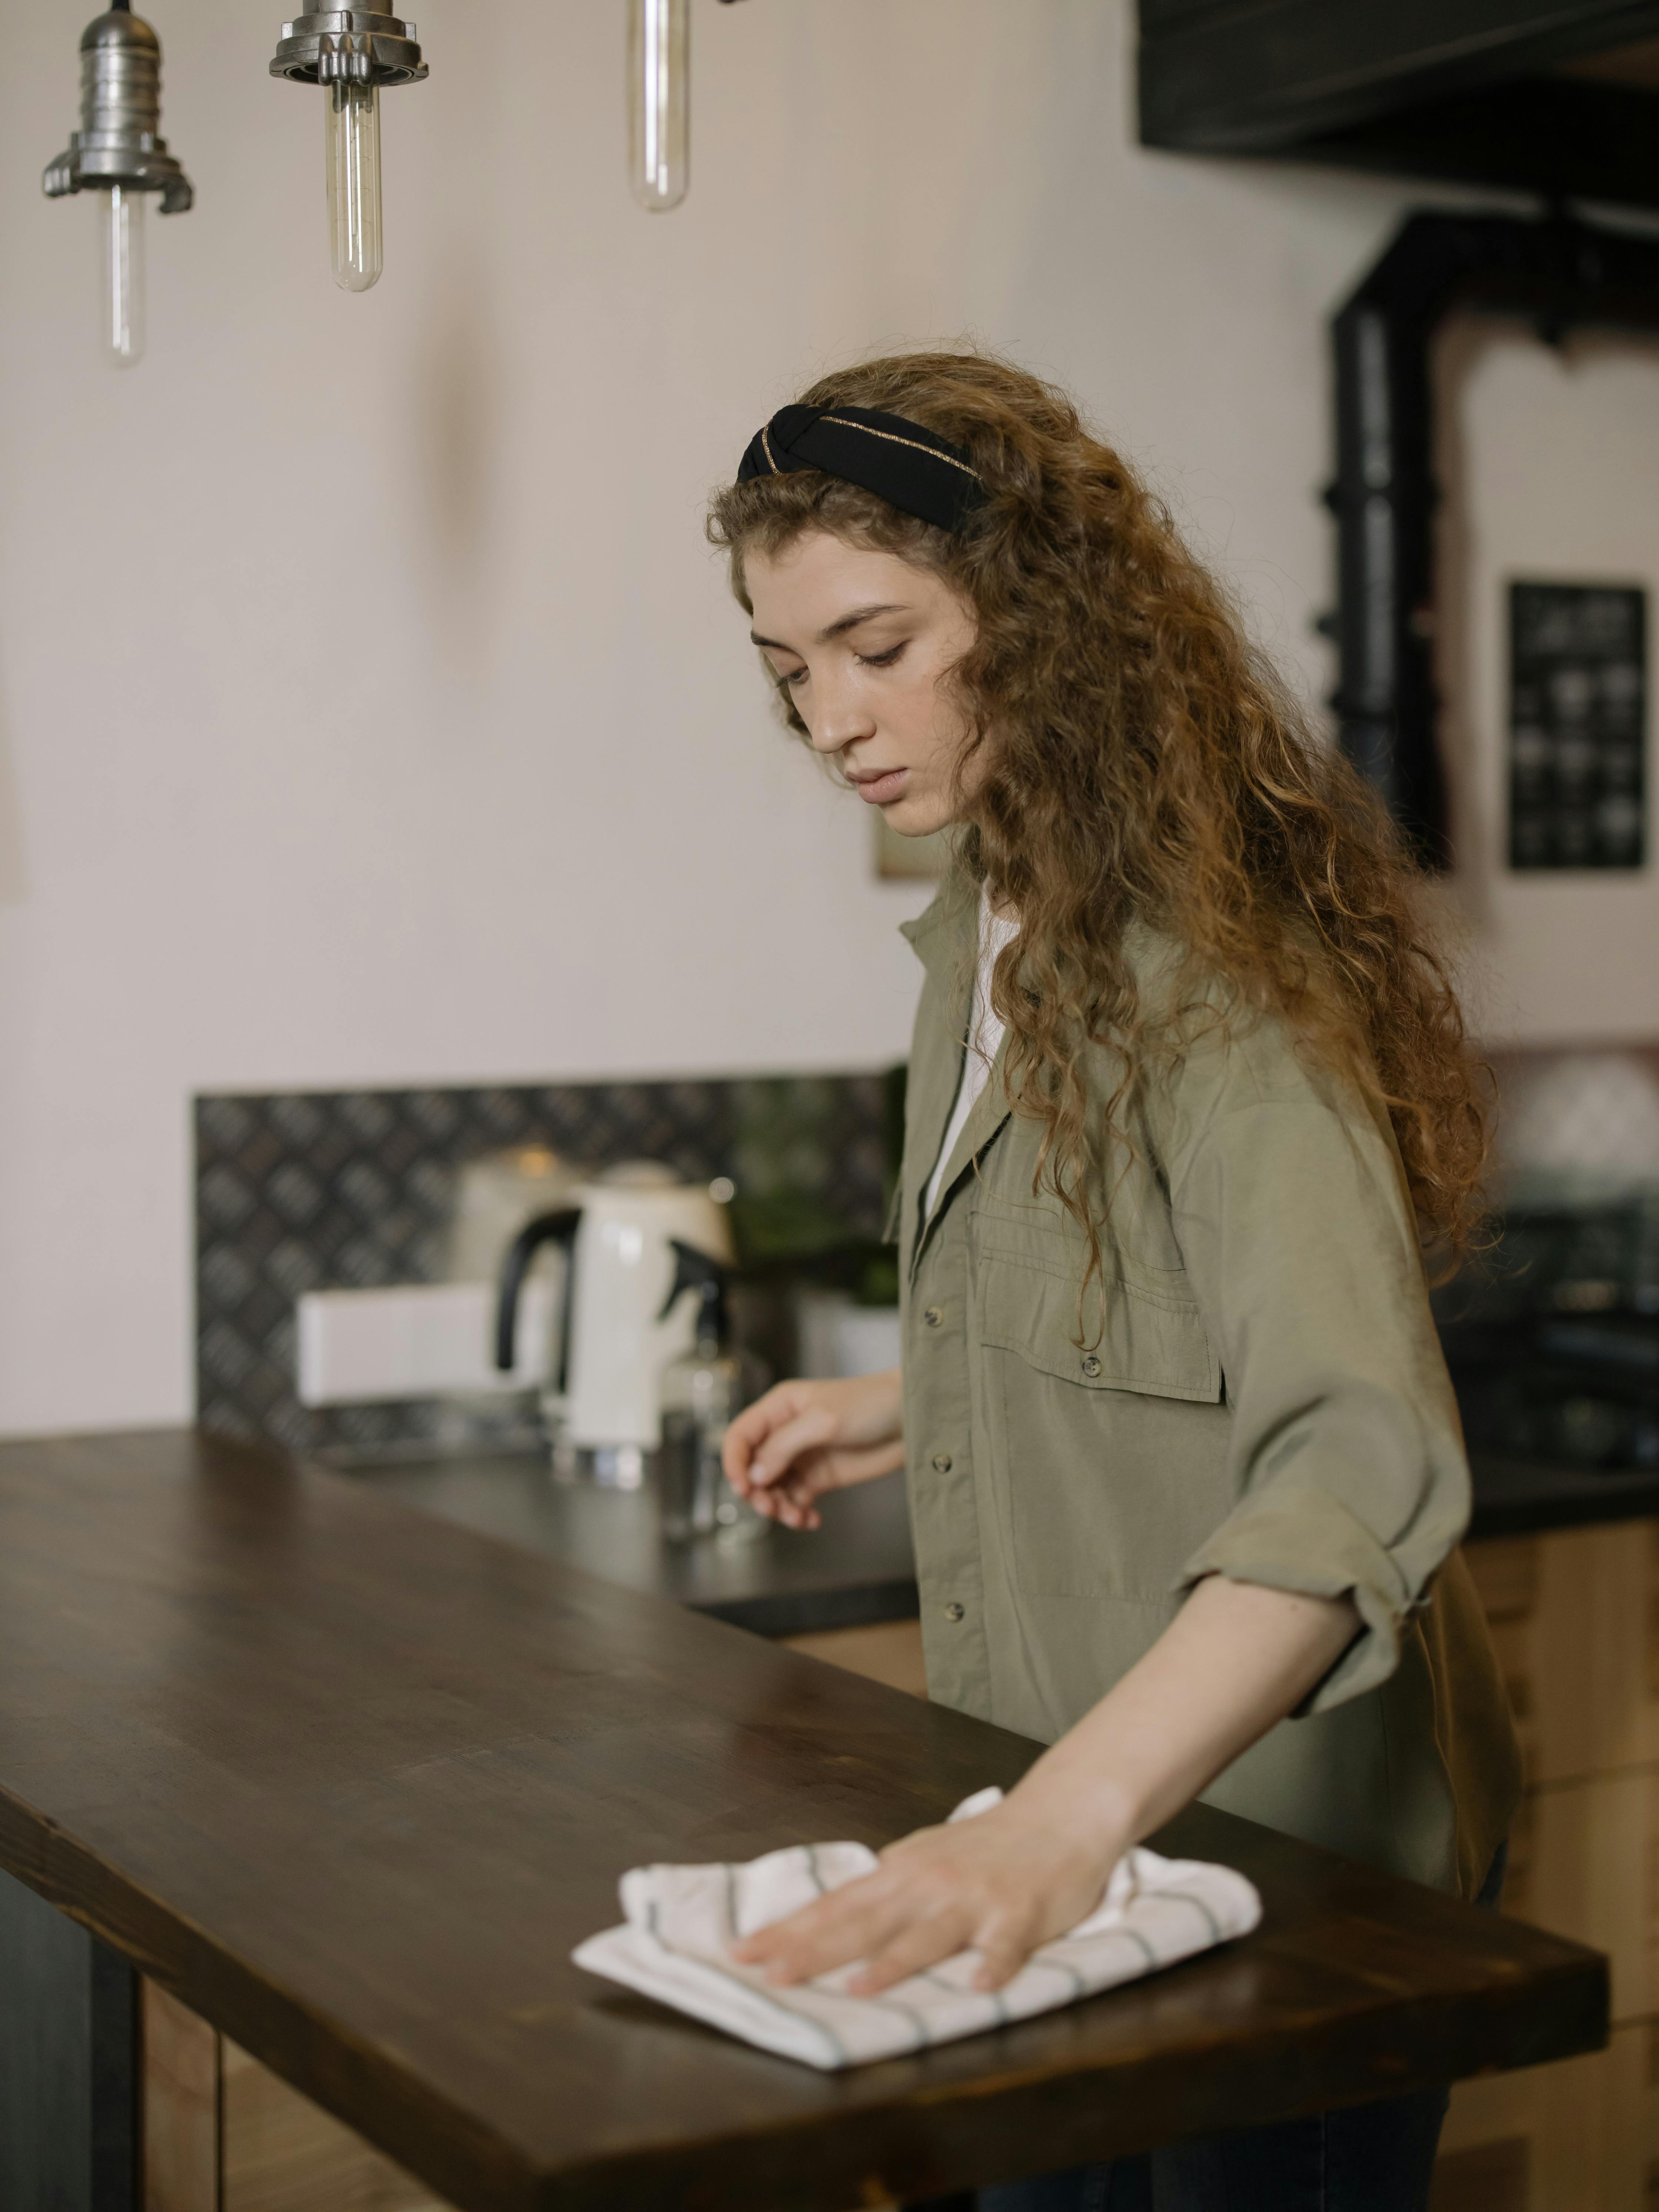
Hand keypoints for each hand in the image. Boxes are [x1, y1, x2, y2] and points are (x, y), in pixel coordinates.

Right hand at [722, 1369, 903, 1530]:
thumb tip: (756, 1475)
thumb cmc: (870, 1405)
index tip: (744, 1487)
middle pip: (752, 1468)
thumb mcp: (823, 1421)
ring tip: (796, 1517)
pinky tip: (811, 1520)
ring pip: (772, 1490)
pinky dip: (797, 1514)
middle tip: (772, 1506)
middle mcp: (785, 1433)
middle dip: (757, 1492)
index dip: (734, 1462)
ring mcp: (802, 1457)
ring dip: (777, 1508)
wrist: (912, 1420)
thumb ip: (785, 1446)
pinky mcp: (820, 1477)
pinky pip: (795, 1501)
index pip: (740, 1436)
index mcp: (779, 1408)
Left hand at [731, 1793, 1121, 1994]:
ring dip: (892, 1963)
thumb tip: (829, 1920)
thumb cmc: (986, 1846)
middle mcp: (929, 1883)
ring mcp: (974, 1899)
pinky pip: (1005, 1946)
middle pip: (864, 1923)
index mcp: (901, 1872)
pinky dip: (992, 1967)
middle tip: (769, 1974)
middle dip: (814, 1950)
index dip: (787, 1930)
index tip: (741, 1952)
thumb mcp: (924, 1859)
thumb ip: (883, 1891)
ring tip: (856, 1988)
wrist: (1058, 1814)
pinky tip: (978, 1986)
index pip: (834, 1906)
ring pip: (927, 1935)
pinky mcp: (1020, 1914)